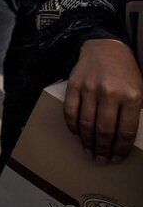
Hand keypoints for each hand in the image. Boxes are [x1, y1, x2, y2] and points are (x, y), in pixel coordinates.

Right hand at [65, 38, 142, 162]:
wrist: (106, 47)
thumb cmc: (125, 72)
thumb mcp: (140, 90)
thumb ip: (135, 111)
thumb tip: (126, 139)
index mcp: (132, 97)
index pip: (125, 132)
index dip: (120, 149)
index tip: (117, 158)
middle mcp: (111, 93)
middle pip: (105, 131)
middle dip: (103, 150)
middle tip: (101, 160)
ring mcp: (90, 89)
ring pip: (86, 124)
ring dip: (87, 142)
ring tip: (88, 151)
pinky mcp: (74, 85)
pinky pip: (70, 111)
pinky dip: (72, 126)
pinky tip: (76, 133)